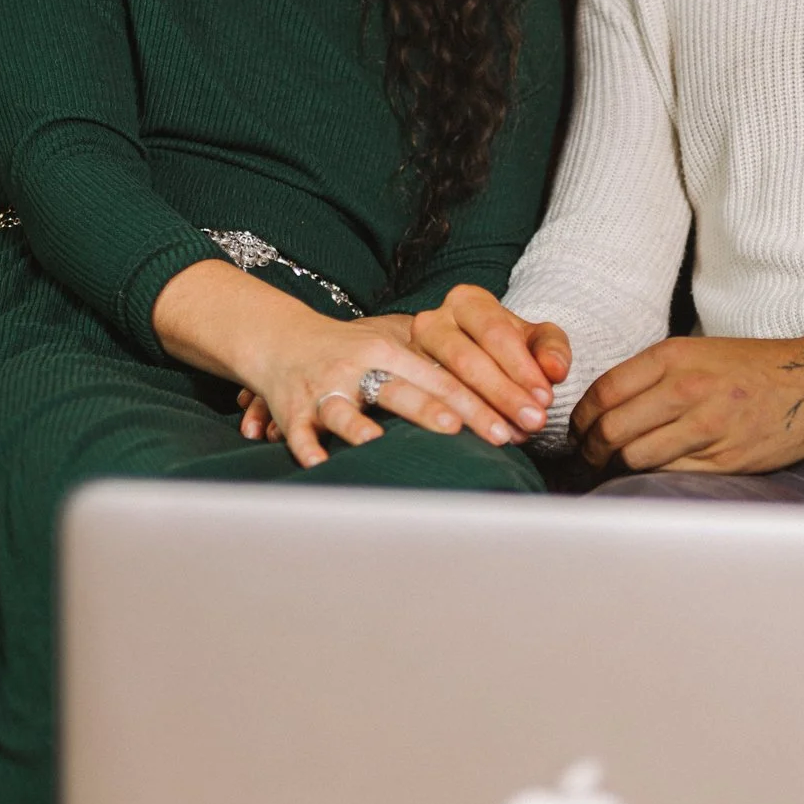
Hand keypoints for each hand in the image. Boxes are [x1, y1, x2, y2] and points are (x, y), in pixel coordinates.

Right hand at [153, 262, 526, 468]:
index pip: (448, 375)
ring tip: (379, 443)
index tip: (521, 420)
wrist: (283, 339)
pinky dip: (306, 447)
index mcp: (393, 349)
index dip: (487, 397)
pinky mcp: (292, 408)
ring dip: (360, 426)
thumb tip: (504, 393)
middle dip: (448, 413)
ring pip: (345, 408)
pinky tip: (320, 464)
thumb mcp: (396, 346)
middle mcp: (361, 364)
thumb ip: (440, 365)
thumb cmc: (354, 351)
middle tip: (489, 433)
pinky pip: (299, 430)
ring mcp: (325, 387)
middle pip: (407, 390)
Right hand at [409, 284, 570, 439]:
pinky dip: (440, 420)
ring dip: (476, 413)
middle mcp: (433, 320)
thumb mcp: (531, 339)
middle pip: (467, 359)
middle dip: (503, 394)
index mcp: (467, 301)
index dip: (521, 367)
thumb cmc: (501, 347)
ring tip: (504, 436)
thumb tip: (554, 370)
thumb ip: (550, 348)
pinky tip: (461, 435)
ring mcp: (408, 351)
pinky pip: (417, 401)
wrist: (453, 356)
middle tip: (532, 422)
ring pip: (441, 383)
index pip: (495, 332)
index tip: (545, 398)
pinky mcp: (393, 378)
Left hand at [571, 324, 803, 474]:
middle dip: (591, 449)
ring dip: (616, 468)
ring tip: (612, 469)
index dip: (582, 418)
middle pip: (612, 429)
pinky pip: (669, 474)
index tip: (578, 430)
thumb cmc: (751, 367)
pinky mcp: (724, 458)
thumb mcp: (698, 352)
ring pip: (636, 457)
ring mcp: (706, 426)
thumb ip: (653, 375)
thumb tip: (605, 406)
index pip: (604, 392)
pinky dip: (650, 478)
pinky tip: (646, 475)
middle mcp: (686, 389)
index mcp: (673, 357)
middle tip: (588, 457)